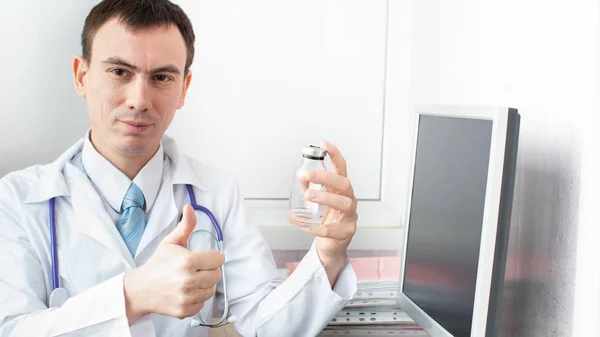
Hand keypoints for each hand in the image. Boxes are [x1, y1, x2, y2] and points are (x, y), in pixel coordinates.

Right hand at [123, 205, 223, 323]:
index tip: (201, 258)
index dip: (211, 257)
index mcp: (188, 261)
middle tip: (193, 270)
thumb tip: (189, 208)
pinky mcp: (185, 310)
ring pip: (211, 289)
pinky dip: (196, 298)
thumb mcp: (171, 242)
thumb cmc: (157, 264)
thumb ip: (185, 226)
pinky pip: (203, 303)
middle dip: (207, 271)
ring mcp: (187, 297)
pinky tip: (185, 292)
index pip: (218, 259)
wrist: (140, 289)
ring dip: (203, 285)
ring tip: (189, 280)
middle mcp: (189, 280)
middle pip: (217, 275)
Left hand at [291, 141, 357, 283]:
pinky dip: (319, 228)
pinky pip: (334, 229)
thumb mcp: (317, 200)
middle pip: (344, 183)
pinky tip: (308, 227)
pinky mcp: (347, 232)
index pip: (341, 168)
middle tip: (308, 175)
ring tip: (308, 197)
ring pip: (344, 204)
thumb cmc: (326, 218)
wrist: (331, 244)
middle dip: (326, 177)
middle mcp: (349, 199)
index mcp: (341, 189)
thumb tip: (300, 176)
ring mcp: (350, 216)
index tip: (324, 144)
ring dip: (325, 198)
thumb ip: (309, 188)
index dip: (334, 154)